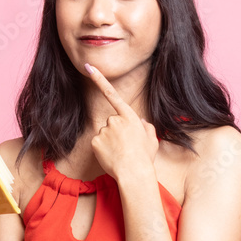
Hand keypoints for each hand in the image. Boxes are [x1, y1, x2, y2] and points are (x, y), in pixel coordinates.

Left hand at [85, 63, 158, 180]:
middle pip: (112, 122)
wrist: (134, 173)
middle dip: (116, 132)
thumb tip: (140, 122)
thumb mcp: (151, 140)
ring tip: (120, 154)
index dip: (99, 79)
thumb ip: (146, 127)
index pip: (112, 94)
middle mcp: (115, 120)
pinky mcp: (95, 141)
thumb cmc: (145, 158)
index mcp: (130, 116)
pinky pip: (97, 143)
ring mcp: (104, 130)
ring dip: (110, 142)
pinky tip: (111, 157)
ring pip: (104, 134)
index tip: (89, 67)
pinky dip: (102, 150)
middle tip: (126, 147)